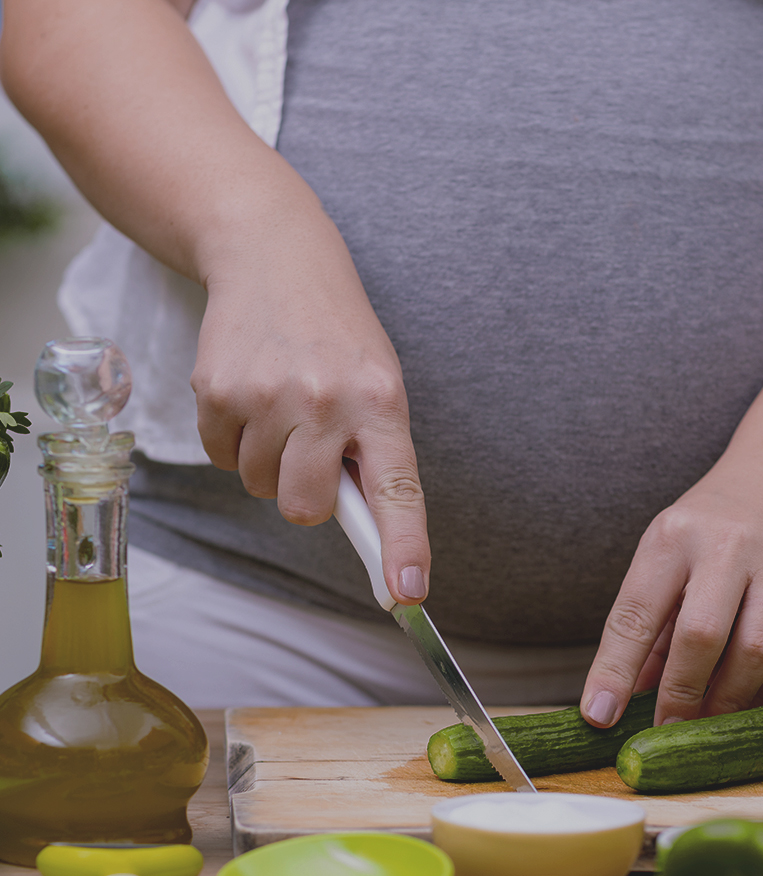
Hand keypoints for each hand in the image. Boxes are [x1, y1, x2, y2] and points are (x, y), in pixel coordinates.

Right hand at [190, 206, 429, 605]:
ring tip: (282, 409)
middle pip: (304, 507)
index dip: (403, 547)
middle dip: (305, 496)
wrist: (275, 256)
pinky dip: (233, 441)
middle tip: (310, 453)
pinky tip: (250, 397)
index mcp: (382, 403)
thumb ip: (372, 452)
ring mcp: (267, 395)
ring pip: (259, 486)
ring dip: (269, 463)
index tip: (408, 593)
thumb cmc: (338, 336)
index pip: (398, 490)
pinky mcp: (216, 388)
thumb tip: (365, 531)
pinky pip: (220, 457)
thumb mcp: (377, 383)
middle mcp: (326, 401)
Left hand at [579, 462, 762, 727]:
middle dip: (681, 694)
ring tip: (709, 722)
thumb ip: (649, 622)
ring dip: (729, 700)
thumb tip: (624, 694)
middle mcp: (726, 546)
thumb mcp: (667, 552)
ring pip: (757, 651)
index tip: (600, 714)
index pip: (636, 612)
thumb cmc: (714, 523)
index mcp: (673, 538)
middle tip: (668, 729)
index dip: (615, 669)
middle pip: (702, 635)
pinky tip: (748, 700)